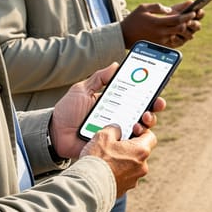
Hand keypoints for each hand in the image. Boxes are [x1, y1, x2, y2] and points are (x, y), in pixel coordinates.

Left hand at [50, 63, 165, 159]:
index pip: (137, 97)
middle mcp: (120, 117)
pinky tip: (134, 132)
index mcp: (115, 103)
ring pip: (141, 128)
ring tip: (143, 120)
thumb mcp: (82, 90)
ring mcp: (118, 132)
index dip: (150, 93)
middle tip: (155, 105)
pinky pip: (129, 144)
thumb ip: (98, 78)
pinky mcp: (113, 146)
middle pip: (145, 112)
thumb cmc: (68, 111)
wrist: (54, 133)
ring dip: (147, 122)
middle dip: (155, 108)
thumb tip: (116, 65)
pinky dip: (135, 138)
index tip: (157, 88)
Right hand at [80, 125, 157, 197]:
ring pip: (131, 165)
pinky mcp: (124, 189)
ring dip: (122, 160)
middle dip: (128, 147)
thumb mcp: (103, 135)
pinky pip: (124, 176)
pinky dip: (117, 172)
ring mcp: (134, 180)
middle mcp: (142, 167)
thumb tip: (117, 130)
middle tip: (114, 145)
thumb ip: (114, 128)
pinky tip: (104, 170)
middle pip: (139, 151)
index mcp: (141, 151)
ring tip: (106, 159)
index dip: (141, 131)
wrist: (87, 187)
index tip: (130, 130)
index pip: (150, 136)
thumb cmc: (97, 160)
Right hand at [121, 2, 196, 47]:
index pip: (177, 20)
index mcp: (157, 22)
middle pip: (180, 29)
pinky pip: (172, 40)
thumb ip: (157, 6)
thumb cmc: (134, 19)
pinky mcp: (159, 45)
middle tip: (191, 17)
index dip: (187, 16)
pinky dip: (177, 35)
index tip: (193, 12)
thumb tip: (169, 9)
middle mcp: (160, 33)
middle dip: (187, 23)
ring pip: (178, 35)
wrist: (124, 35)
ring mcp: (160, 40)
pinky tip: (178, 29)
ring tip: (187, 23)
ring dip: (184, 29)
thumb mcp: (143, 8)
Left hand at [170, 0, 204, 41]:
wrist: (158, 25)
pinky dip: (177, 39)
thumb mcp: (174, 9)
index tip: (197, 11)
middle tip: (188, 22)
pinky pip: (180, 42)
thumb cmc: (168, 15)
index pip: (200, 15)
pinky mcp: (180, 42)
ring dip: (185, 31)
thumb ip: (183, 6)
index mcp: (193, 17)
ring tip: (180, 28)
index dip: (200, 13)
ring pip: (190, 35)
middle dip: (193, 24)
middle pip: (197, 26)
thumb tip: (191, 2)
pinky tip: (172, 36)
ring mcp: (187, 35)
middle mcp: (192, 27)